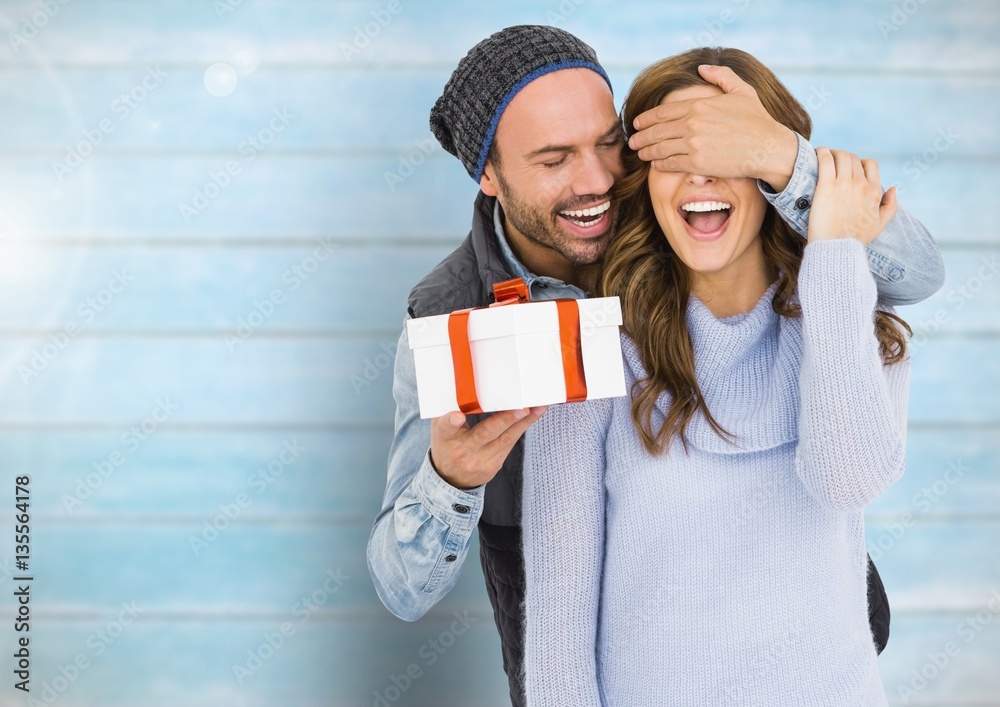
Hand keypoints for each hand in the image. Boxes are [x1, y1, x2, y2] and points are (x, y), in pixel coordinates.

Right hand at [429, 406, 546, 489]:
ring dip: (523, 423)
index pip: (445, 428)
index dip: (451, 421)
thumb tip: (460, 387)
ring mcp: (479, 460)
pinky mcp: (494, 465)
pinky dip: (521, 428)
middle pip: (484, 433)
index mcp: (445, 438)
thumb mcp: (440, 429)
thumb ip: (447, 411)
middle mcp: (462, 450)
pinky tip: (532, 417)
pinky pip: (510, 444)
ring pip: (504, 439)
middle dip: (505, 420)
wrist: (451, 479)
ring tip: (537, 409)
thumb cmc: (447, 445)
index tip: (457, 416)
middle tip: (521, 408)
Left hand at [628, 64, 797, 189]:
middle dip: (641, 137)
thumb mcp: (741, 90)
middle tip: (632, 142)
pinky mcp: (697, 163)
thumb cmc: (757, 120)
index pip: (662, 112)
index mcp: (699, 105)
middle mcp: (692, 124)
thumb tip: (702, 69)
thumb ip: (720, 76)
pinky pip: (670, 164)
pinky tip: (656, 164)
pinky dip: (660, 164)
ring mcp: (693, 144)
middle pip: (656, 131)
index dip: (646, 119)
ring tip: (641, 154)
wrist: (768, 147)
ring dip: (647, 152)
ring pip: (660, 149)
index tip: (637, 123)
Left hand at [807, 147, 897, 244]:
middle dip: (842, 158)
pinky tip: (816, 153)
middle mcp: (861, 185)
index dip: (858, 162)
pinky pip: (825, 160)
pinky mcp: (826, 187)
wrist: (836, 249)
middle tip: (832, 162)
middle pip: (853, 158)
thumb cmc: (854, 239)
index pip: (870, 164)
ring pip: (841, 155)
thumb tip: (893, 188)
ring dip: (832, 153)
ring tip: (822, 157)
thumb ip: (890, 206)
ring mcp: (844, 184)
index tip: (847, 168)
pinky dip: (821, 152)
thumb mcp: (880, 224)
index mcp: (874, 191)